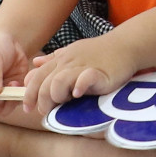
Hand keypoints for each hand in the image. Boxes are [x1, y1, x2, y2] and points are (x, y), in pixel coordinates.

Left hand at [24, 32, 140, 118]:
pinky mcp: (99, 73)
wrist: (127, 44)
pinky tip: (79, 93)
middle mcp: (68, 63)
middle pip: (43, 84)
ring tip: (65, 102)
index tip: (29, 108)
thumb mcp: (73, 51)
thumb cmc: (101, 51)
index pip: (36, 78)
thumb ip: (54, 59)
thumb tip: (35, 63)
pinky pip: (84, 78)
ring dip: (57, 96)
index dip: (29, 95)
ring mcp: (82, 67)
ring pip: (57, 82)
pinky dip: (79, 87)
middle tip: (47, 112)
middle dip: (41, 101)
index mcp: (60, 60)